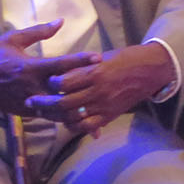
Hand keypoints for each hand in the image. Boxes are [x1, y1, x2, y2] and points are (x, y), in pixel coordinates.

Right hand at [0, 20, 100, 116]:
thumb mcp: (14, 38)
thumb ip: (39, 31)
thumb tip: (61, 21)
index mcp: (29, 67)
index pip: (61, 65)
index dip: (81, 61)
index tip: (98, 57)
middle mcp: (30, 87)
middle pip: (63, 91)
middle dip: (83, 87)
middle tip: (102, 80)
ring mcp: (26, 102)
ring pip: (57, 109)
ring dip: (74, 104)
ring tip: (93, 98)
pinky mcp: (23, 113)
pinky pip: (46, 116)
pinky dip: (61, 114)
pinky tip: (74, 109)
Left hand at [26, 42, 174, 137]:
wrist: (150, 71)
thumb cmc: (126, 58)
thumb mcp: (103, 56)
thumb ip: (83, 66)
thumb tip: (61, 70)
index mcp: (96, 71)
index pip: (65, 81)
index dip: (52, 82)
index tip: (45, 80)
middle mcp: (98, 90)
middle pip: (64, 101)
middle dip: (45, 102)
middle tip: (33, 100)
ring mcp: (104, 105)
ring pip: (72, 116)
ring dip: (55, 116)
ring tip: (43, 112)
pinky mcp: (109, 115)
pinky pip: (86, 126)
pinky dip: (73, 125)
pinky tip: (64, 121)